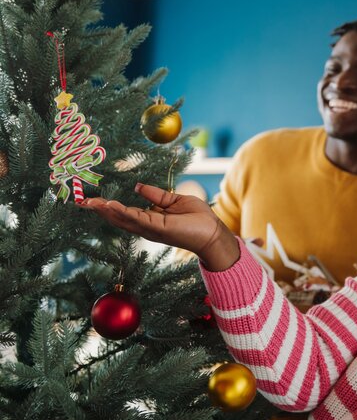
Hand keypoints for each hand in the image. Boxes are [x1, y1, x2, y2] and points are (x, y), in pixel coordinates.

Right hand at [80, 183, 239, 270]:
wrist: (213, 233)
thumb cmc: (198, 219)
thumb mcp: (175, 200)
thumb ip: (156, 196)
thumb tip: (138, 186)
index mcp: (150, 220)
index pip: (124, 213)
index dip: (108, 207)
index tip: (91, 200)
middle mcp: (147, 227)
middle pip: (118, 218)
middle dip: (99, 210)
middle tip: (81, 201)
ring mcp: (151, 229)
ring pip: (123, 219)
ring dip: (106, 210)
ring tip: (89, 202)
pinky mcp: (159, 228)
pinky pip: (137, 218)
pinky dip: (122, 212)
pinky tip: (110, 205)